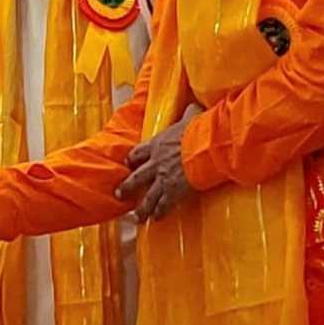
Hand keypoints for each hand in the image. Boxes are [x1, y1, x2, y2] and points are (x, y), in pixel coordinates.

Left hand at [116, 104, 202, 221]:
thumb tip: (194, 104)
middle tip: (119, 194)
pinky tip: (155, 219)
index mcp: (156, 145)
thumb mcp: (190, 118)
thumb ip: (189, 113)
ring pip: (147, 196)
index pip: (138, 153)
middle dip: (127, 186)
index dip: (132, 160)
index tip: (128, 164)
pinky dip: (159, 213)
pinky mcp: (173, 191)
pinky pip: (164, 205)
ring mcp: (163, 179)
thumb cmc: (197, 131)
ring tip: (135, 217)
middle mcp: (155, 163)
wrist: (204, 147)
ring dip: (140, 208)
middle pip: (136, 177)